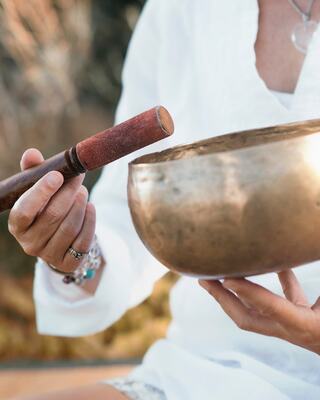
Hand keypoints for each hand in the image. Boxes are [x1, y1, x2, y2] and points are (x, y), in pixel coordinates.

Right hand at [8, 148, 95, 273]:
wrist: (59, 240)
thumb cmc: (46, 209)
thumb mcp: (37, 192)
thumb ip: (34, 172)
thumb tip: (31, 154)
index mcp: (17, 225)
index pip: (24, 210)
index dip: (40, 193)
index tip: (57, 175)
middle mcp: (30, 243)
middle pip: (52, 215)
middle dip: (68, 193)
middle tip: (79, 177)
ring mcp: (49, 255)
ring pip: (69, 227)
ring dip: (80, 205)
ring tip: (83, 191)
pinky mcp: (68, 263)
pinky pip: (82, 241)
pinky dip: (90, 221)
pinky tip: (91, 207)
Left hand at [199, 270, 319, 354]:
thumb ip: (315, 281)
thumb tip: (310, 243)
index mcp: (305, 327)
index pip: (269, 307)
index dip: (248, 290)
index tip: (225, 275)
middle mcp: (292, 329)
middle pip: (245, 318)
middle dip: (221, 298)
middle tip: (202, 277)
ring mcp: (291, 326)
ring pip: (255, 311)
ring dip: (236, 291)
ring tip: (219, 270)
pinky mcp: (299, 320)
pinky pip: (278, 300)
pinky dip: (271, 283)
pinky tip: (275, 261)